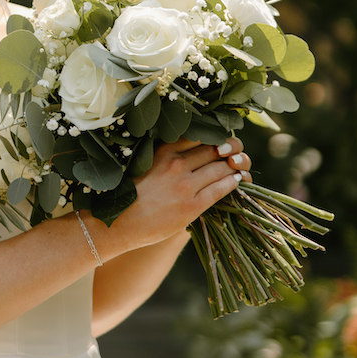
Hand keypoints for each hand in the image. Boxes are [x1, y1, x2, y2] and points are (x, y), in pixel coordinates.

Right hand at [97, 136, 251, 257]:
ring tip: (239, 167)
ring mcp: (185, 185)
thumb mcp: (145, 164)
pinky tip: (237, 180)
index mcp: (164, 150)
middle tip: (235, 154)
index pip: (201, 135)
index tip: (221, 139)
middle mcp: (177, 163)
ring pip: (221, 168)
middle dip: (230, 150)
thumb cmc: (129, 193)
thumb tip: (190, 149)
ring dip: (234, 166)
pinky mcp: (191, 206)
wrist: (117, 222)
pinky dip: (232, 182)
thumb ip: (167, 155)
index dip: (216, 136)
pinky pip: (220, 189)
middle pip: (215, 149)